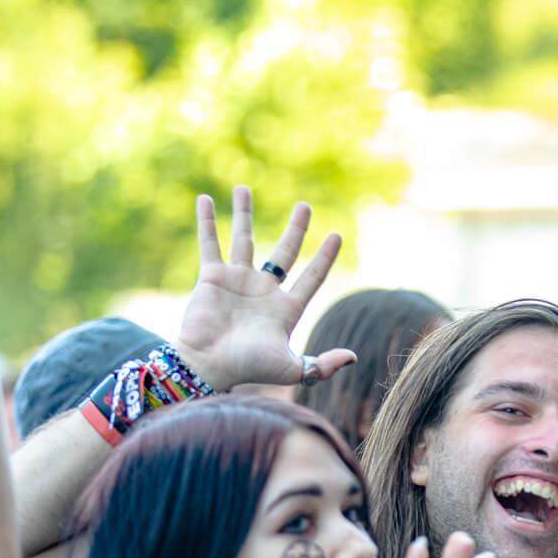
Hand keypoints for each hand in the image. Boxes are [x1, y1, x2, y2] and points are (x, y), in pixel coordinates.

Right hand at [172, 186, 352, 392]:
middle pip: (284, 252)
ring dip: (244, 214)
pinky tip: (205, 199)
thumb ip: (321, 364)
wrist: (208, 366)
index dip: (325, 257)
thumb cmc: (248, 368)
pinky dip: (206, 221)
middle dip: (296, 229)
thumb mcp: (290, 368)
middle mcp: (264, 290)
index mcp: (286, 308)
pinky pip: (210, 243)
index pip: (312, 276)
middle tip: (305, 206)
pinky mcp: (212, 277)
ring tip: (244, 189)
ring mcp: (237, 280)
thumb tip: (353, 357)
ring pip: (244, 239)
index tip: (337, 235)